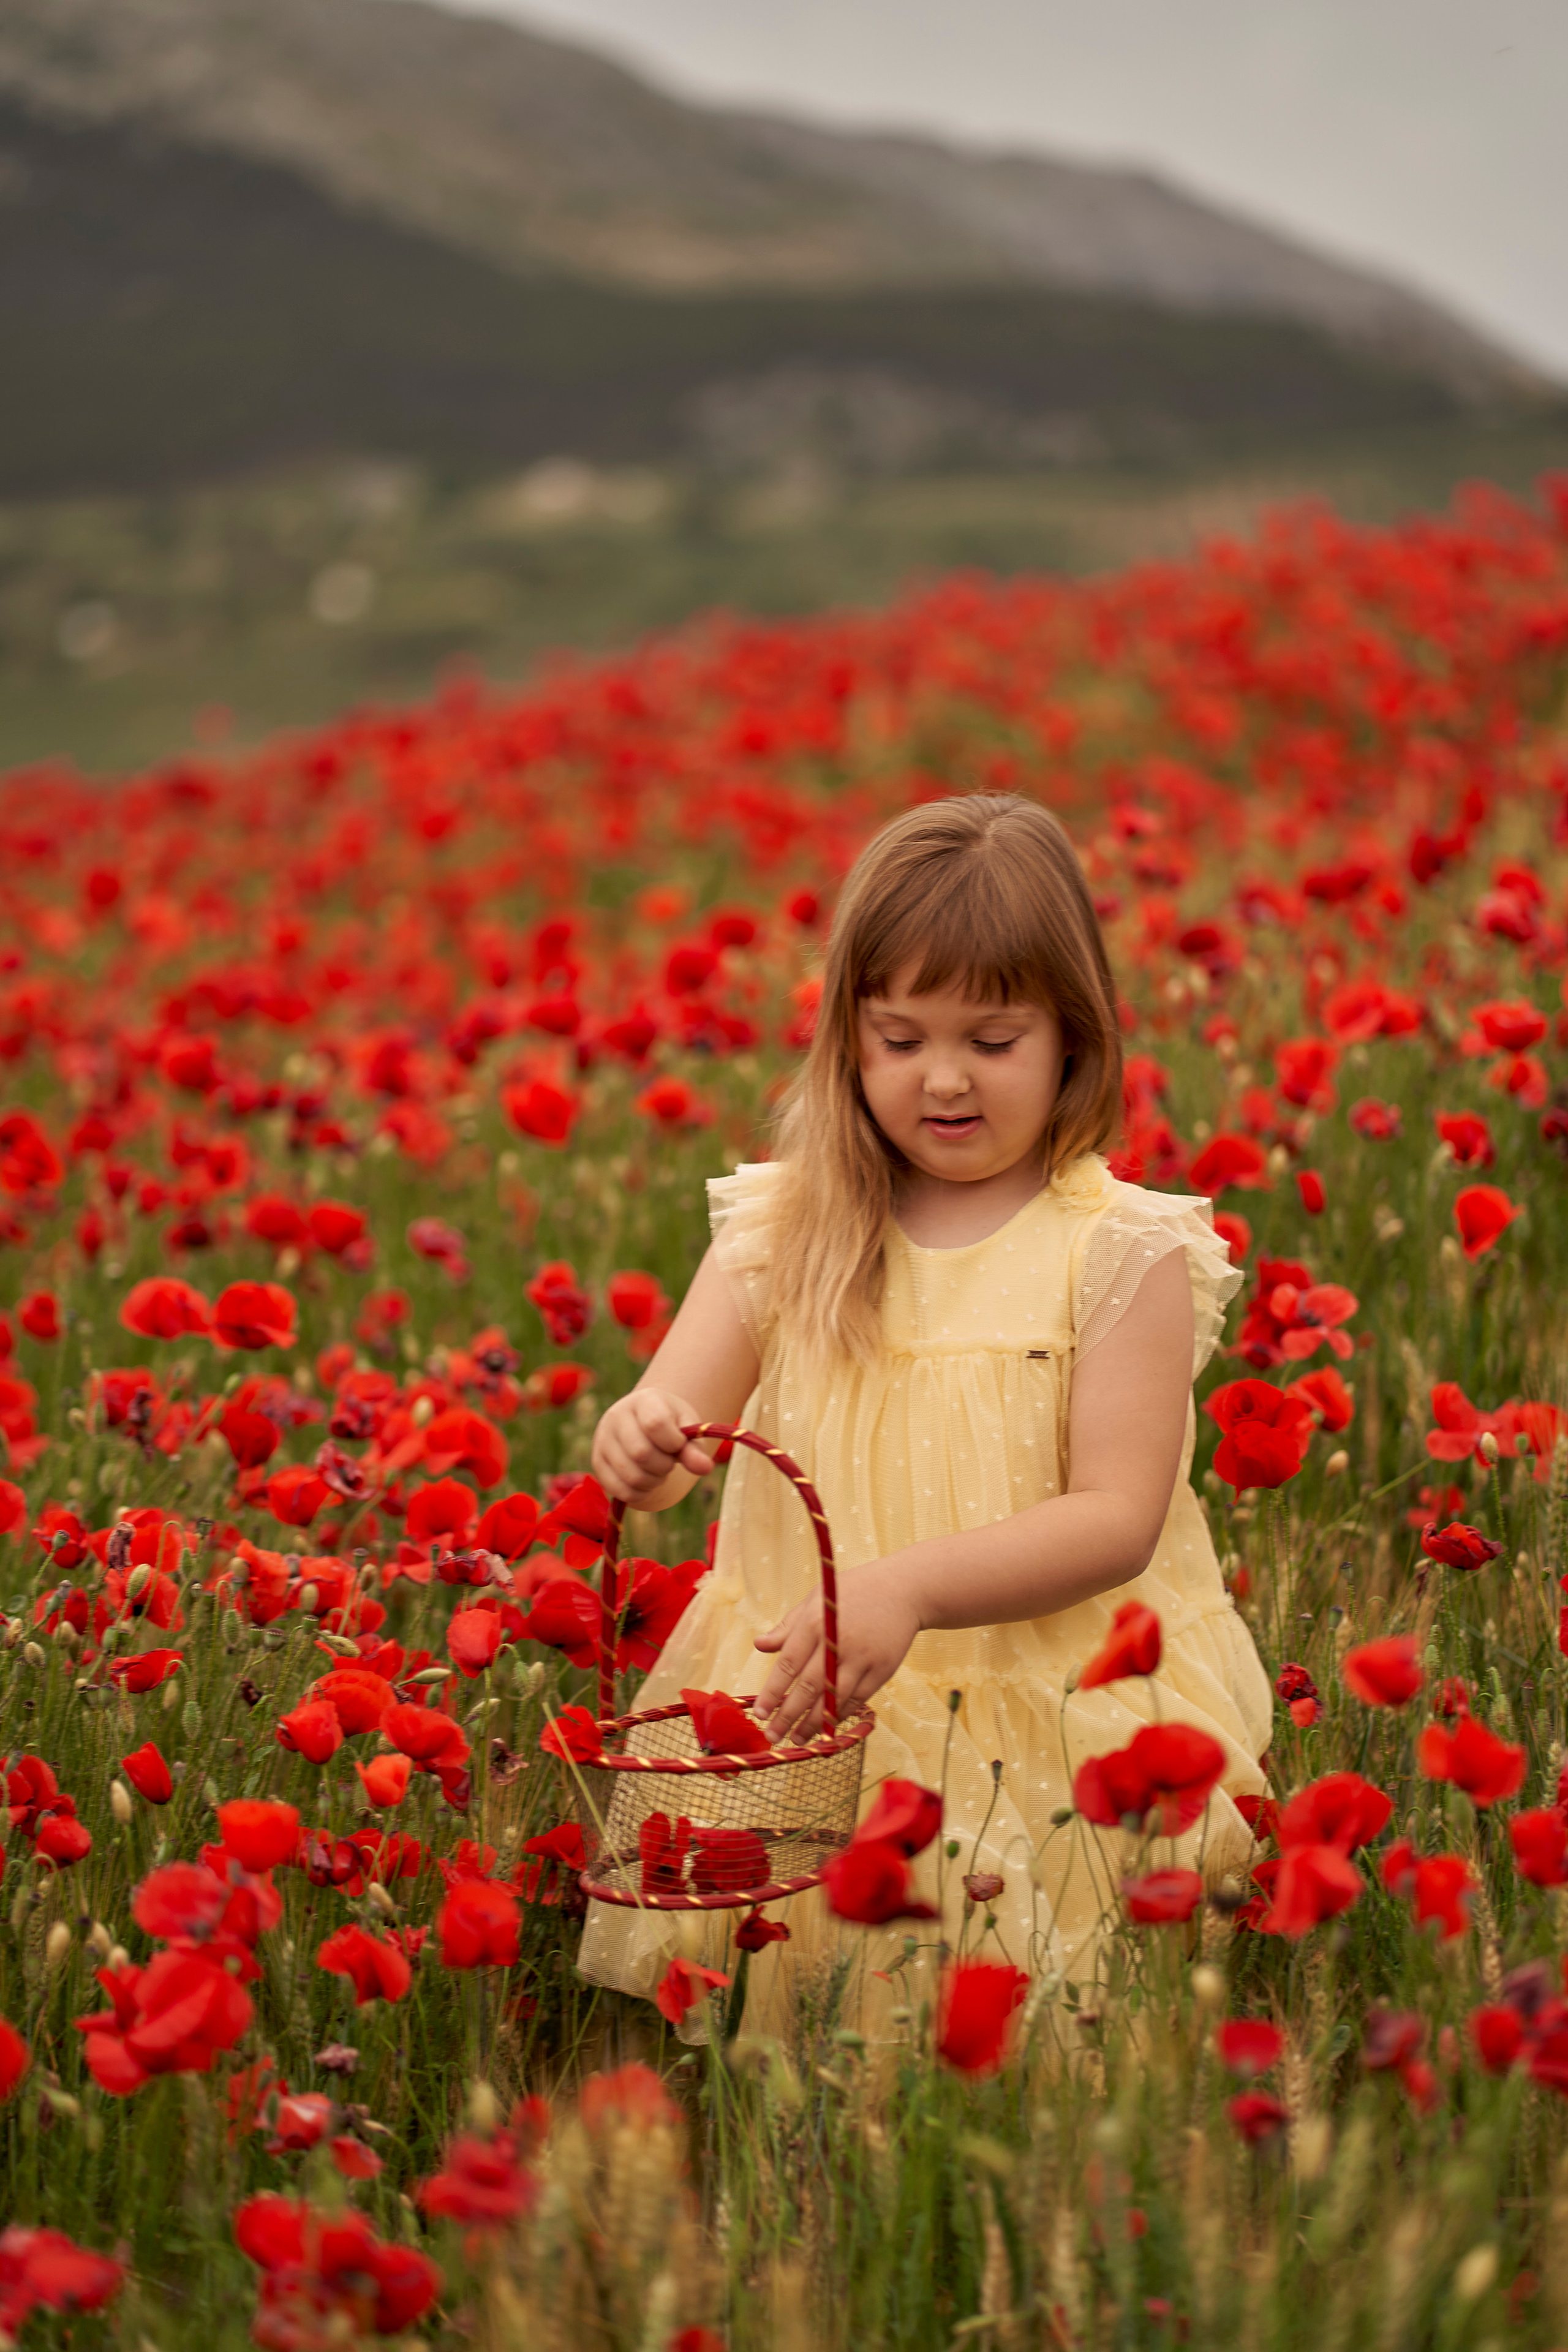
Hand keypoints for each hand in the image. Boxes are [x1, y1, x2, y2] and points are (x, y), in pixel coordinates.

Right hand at [591, 1388, 715, 1506]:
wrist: (646, 1424)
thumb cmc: (672, 1427)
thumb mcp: (687, 1430)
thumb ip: (695, 1448)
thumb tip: (705, 1468)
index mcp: (643, 1400)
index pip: (655, 1423)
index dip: (674, 1442)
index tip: (678, 1443)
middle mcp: (617, 1416)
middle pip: (641, 1453)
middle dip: (664, 1465)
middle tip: (669, 1461)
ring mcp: (603, 1439)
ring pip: (631, 1475)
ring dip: (653, 1481)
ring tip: (658, 1470)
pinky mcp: (598, 1462)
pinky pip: (620, 1490)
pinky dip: (640, 1493)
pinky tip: (646, 1481)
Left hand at [752, 1558, 923, 1740]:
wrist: (902, 1590)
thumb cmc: (851, 1593)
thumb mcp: (816, 1599)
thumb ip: (788, 1627)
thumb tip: (760, 1645)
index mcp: (816, 1623)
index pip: (788, 1664)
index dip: (772, 1692)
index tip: (759, 1713)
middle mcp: (838, 1643)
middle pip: (809, 1687)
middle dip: (788, 1715)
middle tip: (772, 1736)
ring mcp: (862, 1658)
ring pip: (834, 1699)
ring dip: (813, 1723)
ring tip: (797, 1739)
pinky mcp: (882, 1670)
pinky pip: (857, 1699)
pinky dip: (839, 1714)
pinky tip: (826, 1726)